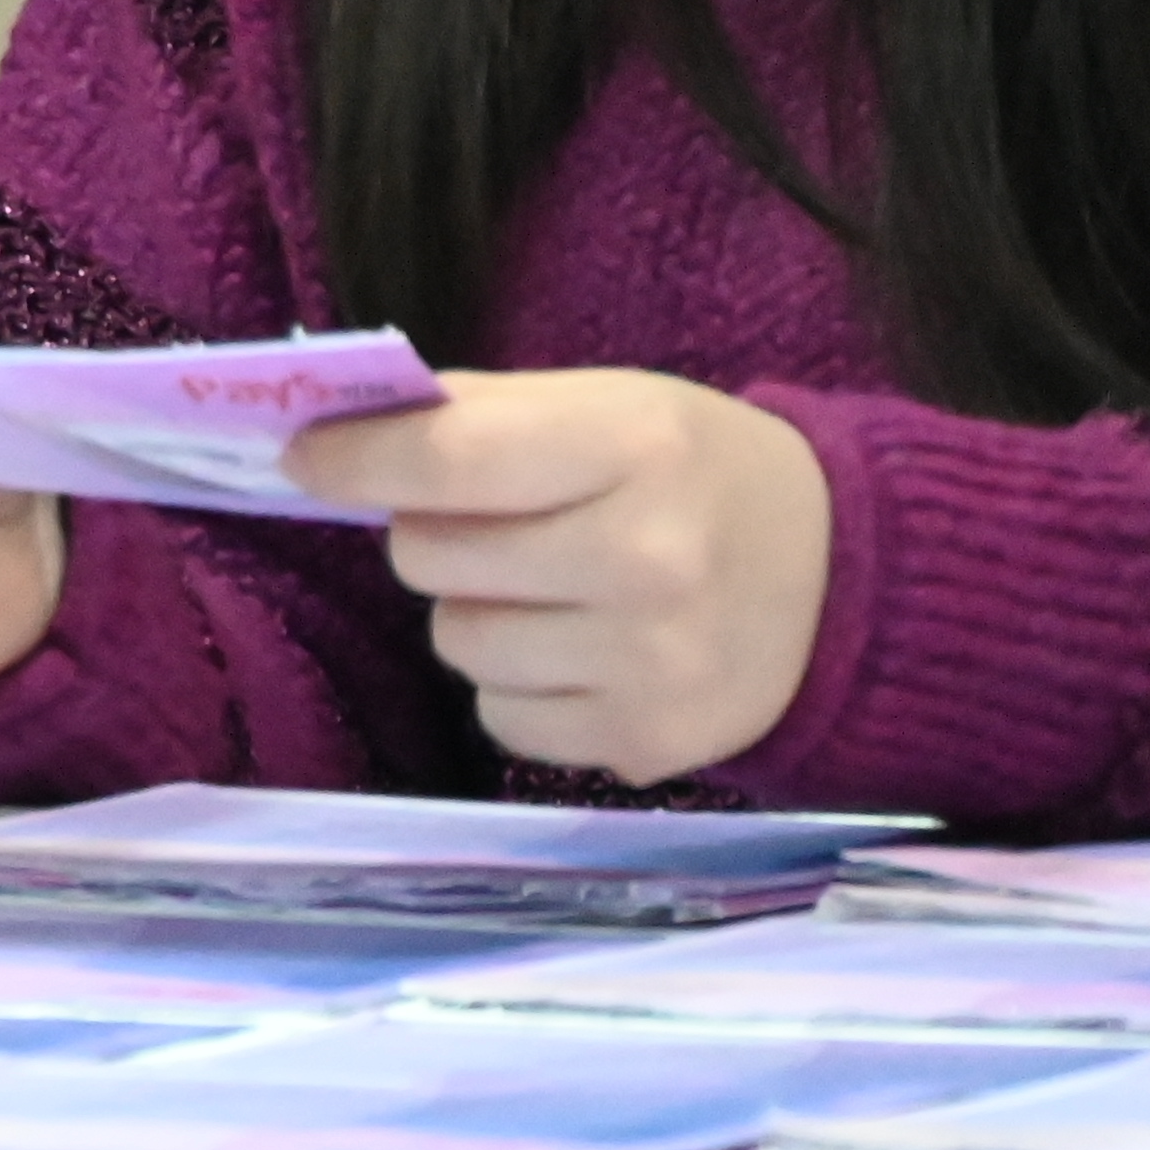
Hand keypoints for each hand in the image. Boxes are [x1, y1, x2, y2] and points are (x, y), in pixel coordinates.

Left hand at [284, 368, 831, 783]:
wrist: (842, 580)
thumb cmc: (693, 472)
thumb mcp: (606, 405)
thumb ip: (477, 415)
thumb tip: (337, 432)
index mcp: (632, 447)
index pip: (447, 459)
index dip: (356, 461)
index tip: (306, 459)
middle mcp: (646, 559)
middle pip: (432, 559)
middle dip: (433, 537)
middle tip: (489, 526)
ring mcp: (652, 663)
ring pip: (458, 643)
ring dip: (476, 615)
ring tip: (549, 591)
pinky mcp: (651, 744)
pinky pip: (502, 718)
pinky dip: (518, 687)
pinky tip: (581, 652)